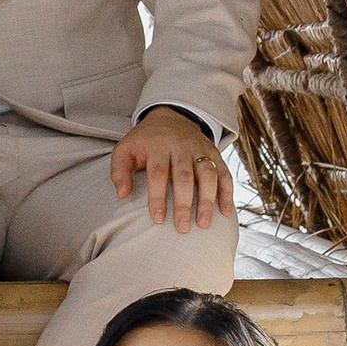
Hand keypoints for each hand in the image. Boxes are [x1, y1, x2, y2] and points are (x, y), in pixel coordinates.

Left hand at [111, 105, 228, 233]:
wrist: (170, 117)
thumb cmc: (144, 142)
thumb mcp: (125, 150)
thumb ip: (119, 171)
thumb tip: (122, 194)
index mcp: (157, 146)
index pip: (158, 173)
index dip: (158, 196)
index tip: (157, 219)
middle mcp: (181, 146)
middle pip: (184, 176)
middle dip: (184, 203)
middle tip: (183, 228)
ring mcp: (200, 150)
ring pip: (207, 174)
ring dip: (208, 200)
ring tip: (204, 224)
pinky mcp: (214, 153)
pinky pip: (224, 172)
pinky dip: (227, 192)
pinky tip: (226, 212)